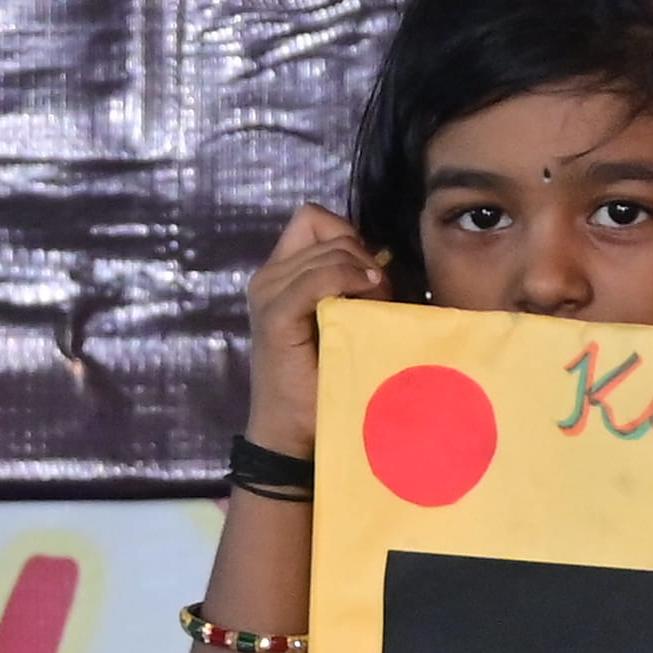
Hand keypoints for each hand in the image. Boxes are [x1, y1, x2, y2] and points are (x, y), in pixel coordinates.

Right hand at [243, 206, 393, 454]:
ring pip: (330, 249)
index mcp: (281, 273)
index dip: (347, 236)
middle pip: (328, 230)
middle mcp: (269, 276)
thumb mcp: (339, 320)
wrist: (293, 433)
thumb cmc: (323, 381)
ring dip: (363, 272)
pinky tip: (366, 302)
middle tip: (379, 298)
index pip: (314, 219)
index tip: (368, 274)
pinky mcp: (275, 315)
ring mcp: (268, 293)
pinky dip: (348, 280)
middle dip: (363, 256)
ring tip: (373, 309)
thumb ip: (349, 284)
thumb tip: (383, 259)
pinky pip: (318, 277)